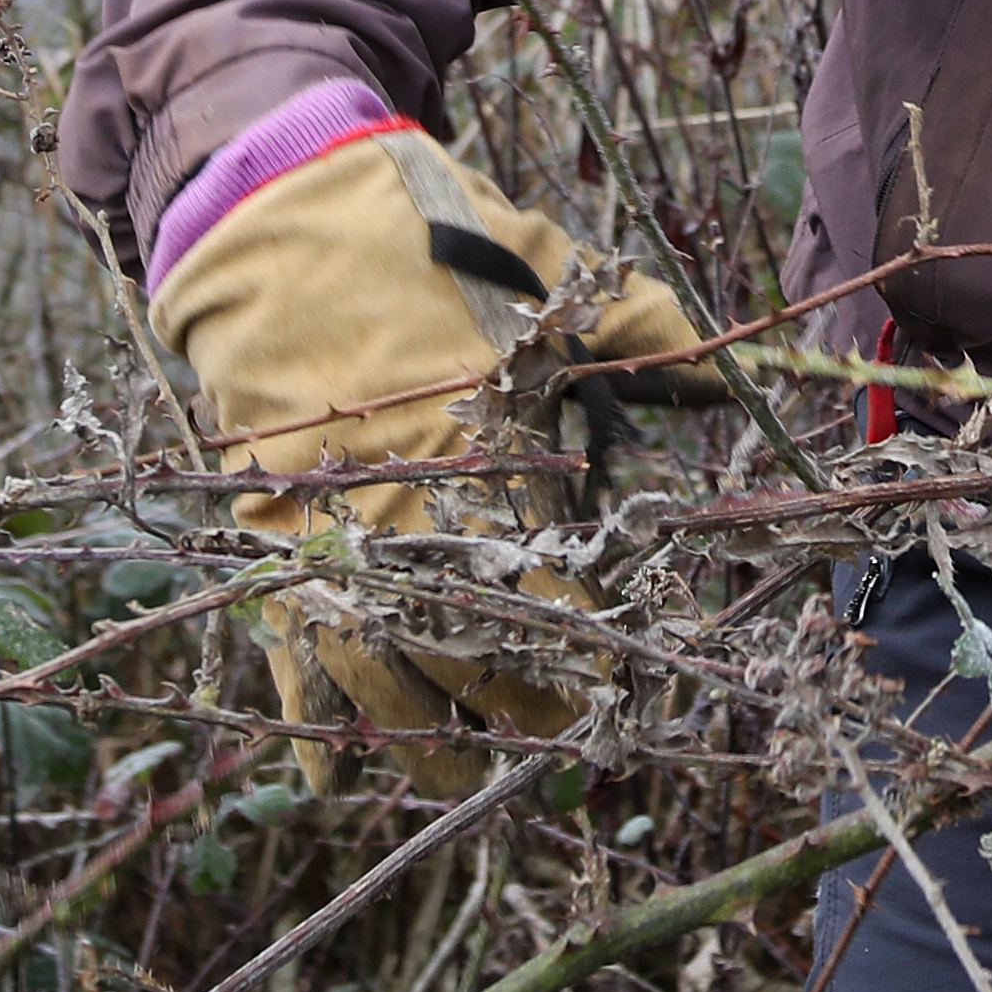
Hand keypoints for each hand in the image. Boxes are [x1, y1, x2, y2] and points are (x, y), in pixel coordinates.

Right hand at [150, 117, 711, 788]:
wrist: (277, 217)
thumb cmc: (431, 240)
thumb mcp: (550, 270)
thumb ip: (638, 325)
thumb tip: (725, 367)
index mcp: (481, 445)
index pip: (547, 578)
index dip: (591, 641)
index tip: (631, 681)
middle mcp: (404, 505)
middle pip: (470, 646)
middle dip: (523, 704)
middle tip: (573, 742)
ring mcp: (327, 526)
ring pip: (378, 673)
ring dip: (426, 734)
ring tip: (475, 769)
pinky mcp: (266, 532)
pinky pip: (286, 649)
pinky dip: (307, 720)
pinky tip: (333, 774)